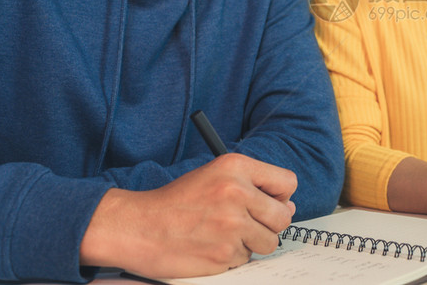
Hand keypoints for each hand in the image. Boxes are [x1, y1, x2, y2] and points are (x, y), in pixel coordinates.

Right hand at [80, 153, 296, 277]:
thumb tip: (287, 207)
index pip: (287, 182)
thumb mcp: (214, 175)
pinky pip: (246, 259)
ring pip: (268, 242)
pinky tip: (211, 247)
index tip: (270, 203)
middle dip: (269, 224)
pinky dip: (232, 257)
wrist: (138, 226)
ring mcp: (232, 224)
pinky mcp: (224, 253)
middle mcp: (237, 192)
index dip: (281, 196)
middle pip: (283, 217)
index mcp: (235, 166)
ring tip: (224, 235)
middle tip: (247, 225)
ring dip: (251, 243)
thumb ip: (252, 185)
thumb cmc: (175, 202)